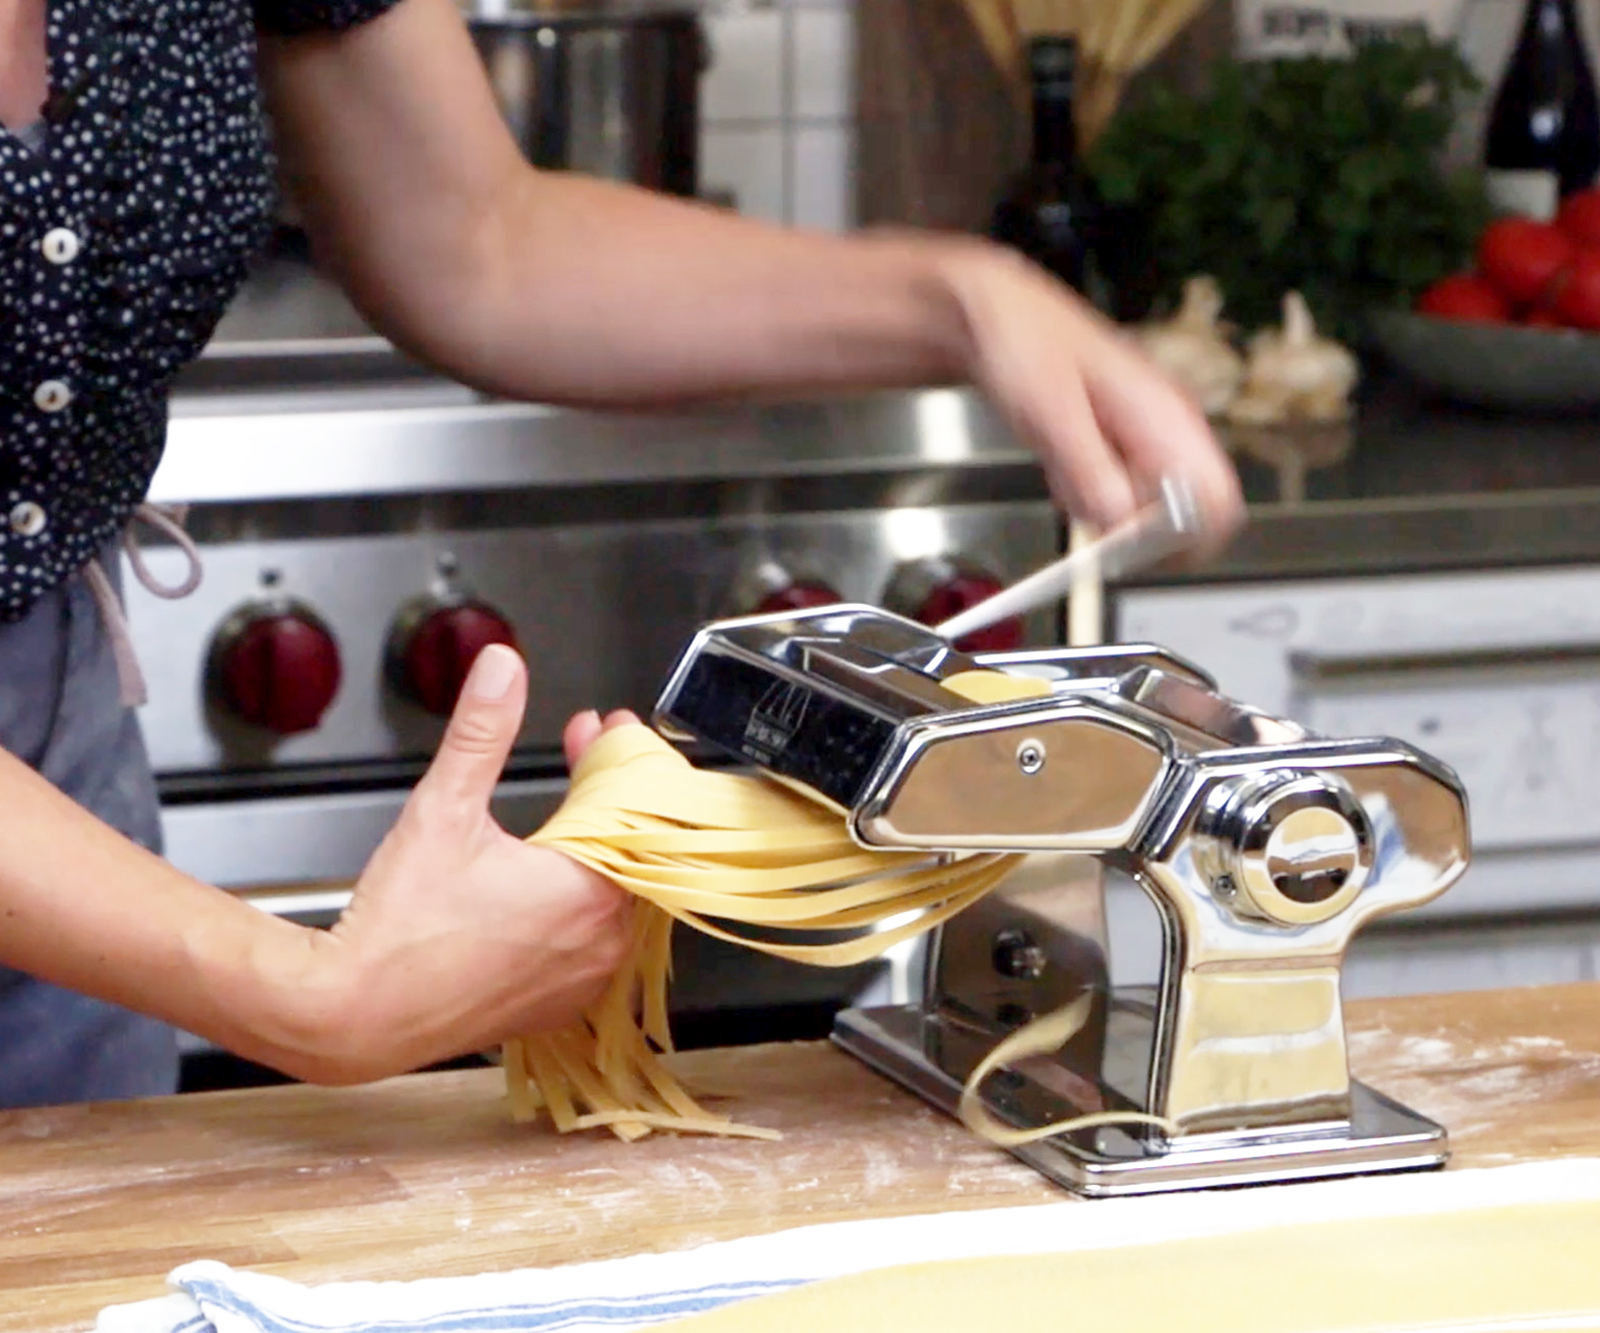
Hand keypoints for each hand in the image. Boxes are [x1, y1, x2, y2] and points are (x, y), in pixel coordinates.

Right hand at [293, 646, 631, 1082]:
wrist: (353, 1017)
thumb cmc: (399, 930)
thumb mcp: (444, 809)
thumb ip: (481, 731)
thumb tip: (502, 670)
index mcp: (591, 891)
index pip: (634, 806)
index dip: (618, 758)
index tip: (604, 730)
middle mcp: (602, 941)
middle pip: (631, 848)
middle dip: (607, 793)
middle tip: (587, 754)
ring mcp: (583, 977)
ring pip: (614, 893)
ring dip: (595, 845)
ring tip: (568, 807)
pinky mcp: (558, 1001)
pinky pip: (591, 936)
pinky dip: (578, 897)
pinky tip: (546, 874)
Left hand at [942, 244, 1244, 548]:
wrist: (996, 317)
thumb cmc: (1026, 342)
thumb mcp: (1051, 412)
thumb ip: (1090, 471)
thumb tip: (1122, 524)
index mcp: (1168, 415)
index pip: (1219, 499)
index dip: (1184, 538)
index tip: (1132, 546)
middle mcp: (1168, 429)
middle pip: (1183, 516)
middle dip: (1133, 529)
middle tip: (1086, 505)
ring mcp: (1145, 440)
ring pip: (1142, 512)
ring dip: (1100, 507)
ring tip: (1062, 464)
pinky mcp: (1119, 449)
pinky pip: (1114, 496)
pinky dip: (1083, 493)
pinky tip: (1059, 460)